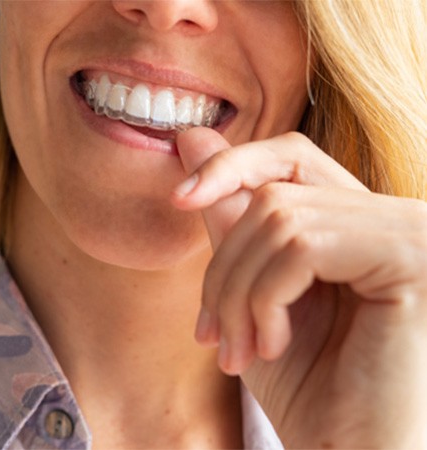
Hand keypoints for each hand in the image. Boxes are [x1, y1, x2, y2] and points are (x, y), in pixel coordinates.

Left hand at [171, 128, 426, 448]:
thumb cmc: (306, 384)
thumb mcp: (251, 291)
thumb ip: (228, 214)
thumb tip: (192, 136)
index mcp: (356, 222)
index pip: (290, 157)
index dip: (232, 165)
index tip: (181, 196)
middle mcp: (391, 216)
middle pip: (272, 196)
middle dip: (224, 266)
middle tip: (211, 332)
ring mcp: (406, 232)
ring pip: (279, 219)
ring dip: (239, 292)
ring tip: (238, 349)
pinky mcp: (408, 257)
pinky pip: (301, 245)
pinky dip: (266, 298)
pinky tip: (273, 344)